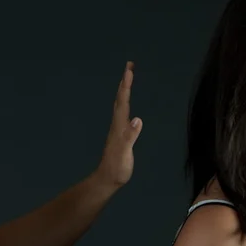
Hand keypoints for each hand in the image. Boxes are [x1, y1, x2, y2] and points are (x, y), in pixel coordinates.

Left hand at [95, 61, 142, 187]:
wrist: (107, 179)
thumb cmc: (117, 168)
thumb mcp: (125, 153)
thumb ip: (130, 137)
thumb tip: (137, 119)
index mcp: (119, 126)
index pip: (123, 101)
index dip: (126, 85)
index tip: (129, 69)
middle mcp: (117, 124)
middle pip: (120, 98)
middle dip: (125, 82)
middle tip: (129, 66)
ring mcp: (117, 129)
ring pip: (120, 104)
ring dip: (124, 90)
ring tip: (127, 79)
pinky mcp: (119, 135)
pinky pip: (123, 113)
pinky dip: (125, 103)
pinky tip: (126, 105)